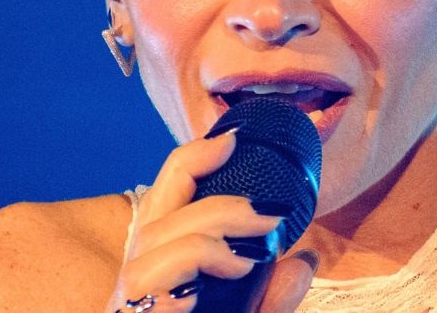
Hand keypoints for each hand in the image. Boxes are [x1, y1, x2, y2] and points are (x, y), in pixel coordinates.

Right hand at [105, 130, 316, 311]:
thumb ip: (273, 299)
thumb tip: (303, 261)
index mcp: (160, 266)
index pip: (163, 196)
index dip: (190, 161)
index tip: (230, 140)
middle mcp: (138, 279)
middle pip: (157, 209)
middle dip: (215, 198)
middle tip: (270, 214)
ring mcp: (132, 302)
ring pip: (158, 239)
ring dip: (212, 229)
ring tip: (255, 249)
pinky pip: (157, 278)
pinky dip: (197, 263)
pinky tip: (230, 275)